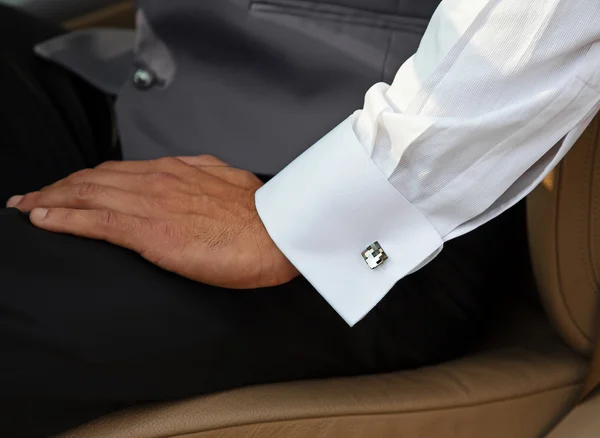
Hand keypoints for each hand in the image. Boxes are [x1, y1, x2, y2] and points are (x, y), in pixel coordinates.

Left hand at [6, 155, 298, 288]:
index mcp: (178, 171)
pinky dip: (63, 217)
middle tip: (32, 195)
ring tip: (27, 205)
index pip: (119, 171)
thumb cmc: (260, 215)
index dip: (87, 177)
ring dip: (51, 198)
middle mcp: (158, 180)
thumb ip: (206, 174)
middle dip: (59, 186)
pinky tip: (43, 217)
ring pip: (87, 194)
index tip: (68, 185)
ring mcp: (151, 203)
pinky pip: (95, 220)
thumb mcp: (231, 181)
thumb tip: (196, 173)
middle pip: (94, 178)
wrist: (276, 233)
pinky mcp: (149, 230)